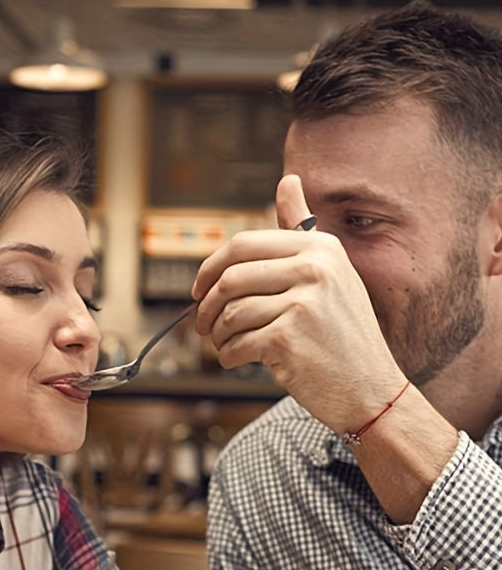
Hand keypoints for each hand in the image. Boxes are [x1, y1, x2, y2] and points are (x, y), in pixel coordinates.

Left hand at [192, 174, 405, 434]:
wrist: (370, 388)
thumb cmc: (341, 334)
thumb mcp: (330, 274)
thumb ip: (301, 231)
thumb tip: (287, 181)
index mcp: (320, 248)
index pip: (243, 245)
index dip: (210, 268)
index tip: (198, 290)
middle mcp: (315, 268)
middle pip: (230, 278)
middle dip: (207, 306)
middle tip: (202, 326)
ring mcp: (303, 302)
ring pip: (230, 313)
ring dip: (218, 336)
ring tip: (225, 345)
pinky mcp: (289, 337)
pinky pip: (236, 343)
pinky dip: (229, 357)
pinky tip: (239, 361)